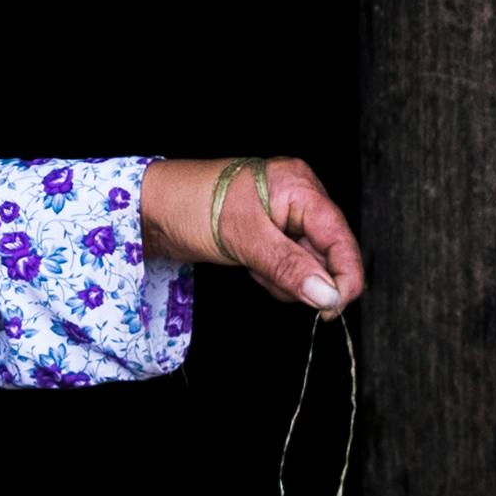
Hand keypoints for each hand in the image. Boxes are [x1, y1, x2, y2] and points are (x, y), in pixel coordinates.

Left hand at [142, 153, 366, 311]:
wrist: (151, 207)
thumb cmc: (192, 206)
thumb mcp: (244, 239)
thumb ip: (289, 267)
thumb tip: (327, 295)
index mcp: (299, 186)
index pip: (340, 236)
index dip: (344, 275)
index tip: (333, 308)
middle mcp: (298, 197)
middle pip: (328, 252)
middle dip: (304, 277)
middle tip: (269, 280)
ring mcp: (284, 215)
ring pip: (308, 263)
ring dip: (286, 279)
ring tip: (253, 268)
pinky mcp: (270, 232)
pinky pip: (289, 263)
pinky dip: (274, 274)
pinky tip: (251, 267)